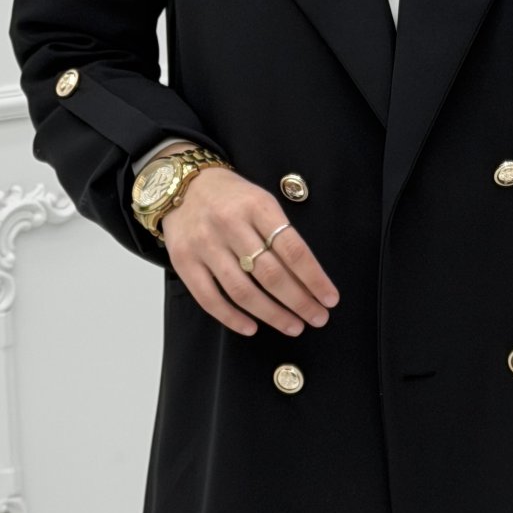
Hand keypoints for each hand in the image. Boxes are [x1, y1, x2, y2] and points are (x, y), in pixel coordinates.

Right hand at [160, 165, 339, 338]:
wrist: (183, 185)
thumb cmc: (232, 198)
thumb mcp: (262, 202)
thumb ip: (282, 234)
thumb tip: (309, 279)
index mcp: (258, 207)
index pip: (293, 249)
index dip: (314, 278)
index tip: (330, 298)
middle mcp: (230, 225)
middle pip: (271, 274)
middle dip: (299, 302)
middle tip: (318, 318)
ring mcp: (205, 245)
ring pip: (242, 291)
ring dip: (272, 315)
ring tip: (293, 326)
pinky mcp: (184, 261)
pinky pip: (209, 299)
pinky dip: (232, 318)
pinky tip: (252, 328)